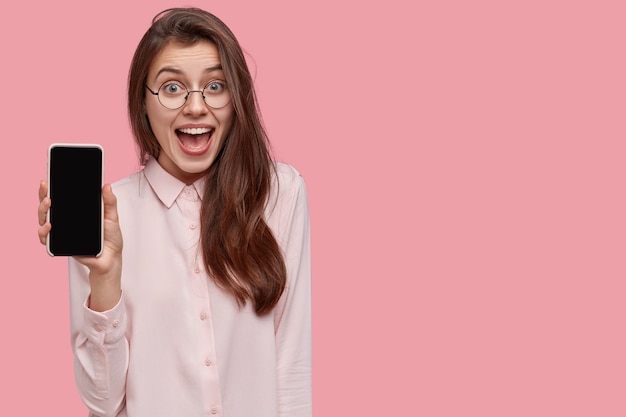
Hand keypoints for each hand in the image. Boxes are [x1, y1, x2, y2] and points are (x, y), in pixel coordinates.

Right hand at [38, 181, 123, 310]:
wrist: (111, 258)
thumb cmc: (110, 238)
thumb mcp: (112, 217)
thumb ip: (109, 202)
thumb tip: (106, 185)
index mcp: (76, 212)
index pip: (61, 197)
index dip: (52, 188)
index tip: (48, 179)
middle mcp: (65, 221)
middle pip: (48, 207)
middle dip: (43, 195)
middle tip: (46, 187)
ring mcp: (61, 232)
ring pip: (43, 220)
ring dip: (42, 211)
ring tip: (48, 203)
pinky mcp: (60, 245)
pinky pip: (46, 239)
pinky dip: (44, 231)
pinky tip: (49, 226)